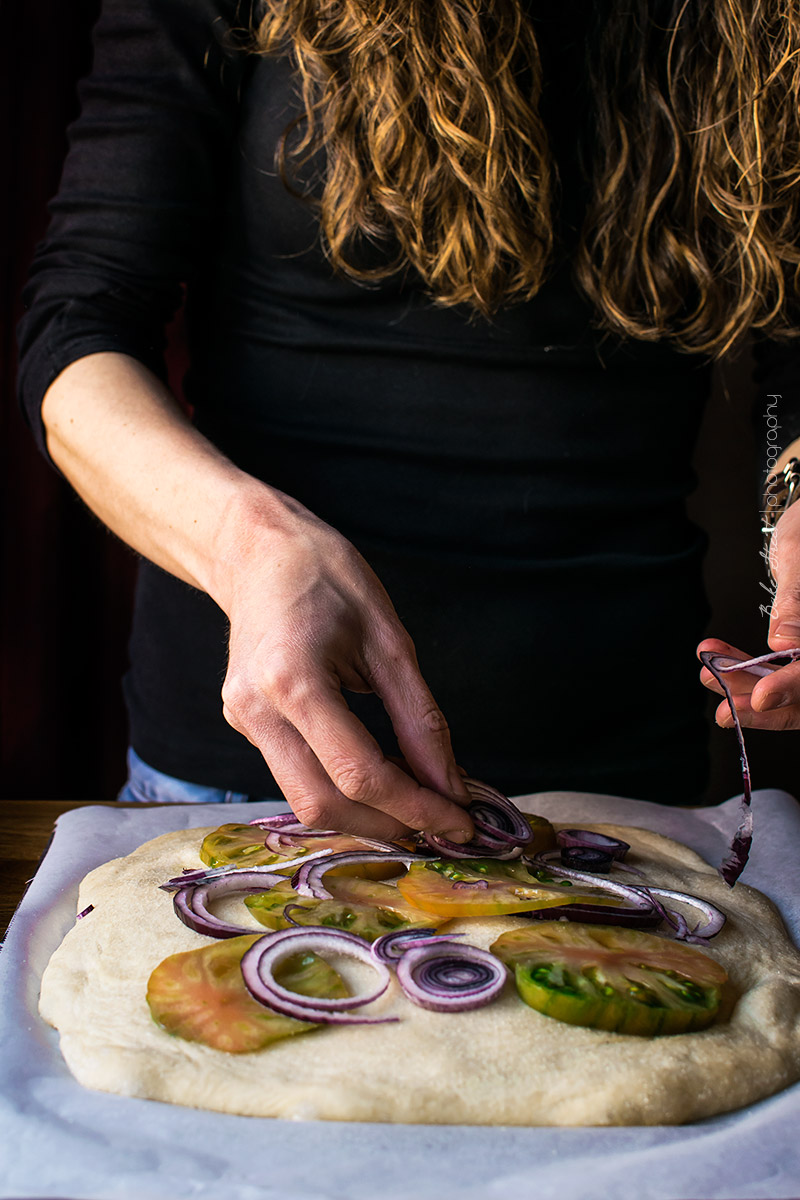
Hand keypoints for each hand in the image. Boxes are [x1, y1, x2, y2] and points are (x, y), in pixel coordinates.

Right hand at [214, 487, 473, 841]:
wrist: (259, 550)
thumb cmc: (328, 577)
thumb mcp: (391, 639)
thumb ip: (420, 718)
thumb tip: (449, 784)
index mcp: (292, 681)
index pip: (359, 774)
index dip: (415, 807)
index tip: (461, 823)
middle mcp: (256, 710)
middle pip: (323, 803)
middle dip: (388, 824)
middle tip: (442, 825)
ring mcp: (242, 720)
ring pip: (304, 800)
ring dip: (365, 814)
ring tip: (417, 801)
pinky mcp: (244, 724)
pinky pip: (295, 775)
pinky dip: (342, 789)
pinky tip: (379, 775)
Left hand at [698, 503, 799, 729]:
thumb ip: (796, 603)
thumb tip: (783, 645)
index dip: (793, 689)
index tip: (759, 698)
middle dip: (764, 703)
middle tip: (723, 708)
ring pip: (793, 688)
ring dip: (748, 685)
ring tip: (708, 674)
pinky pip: (781, 670)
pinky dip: (748, 668)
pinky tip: (716, 657)